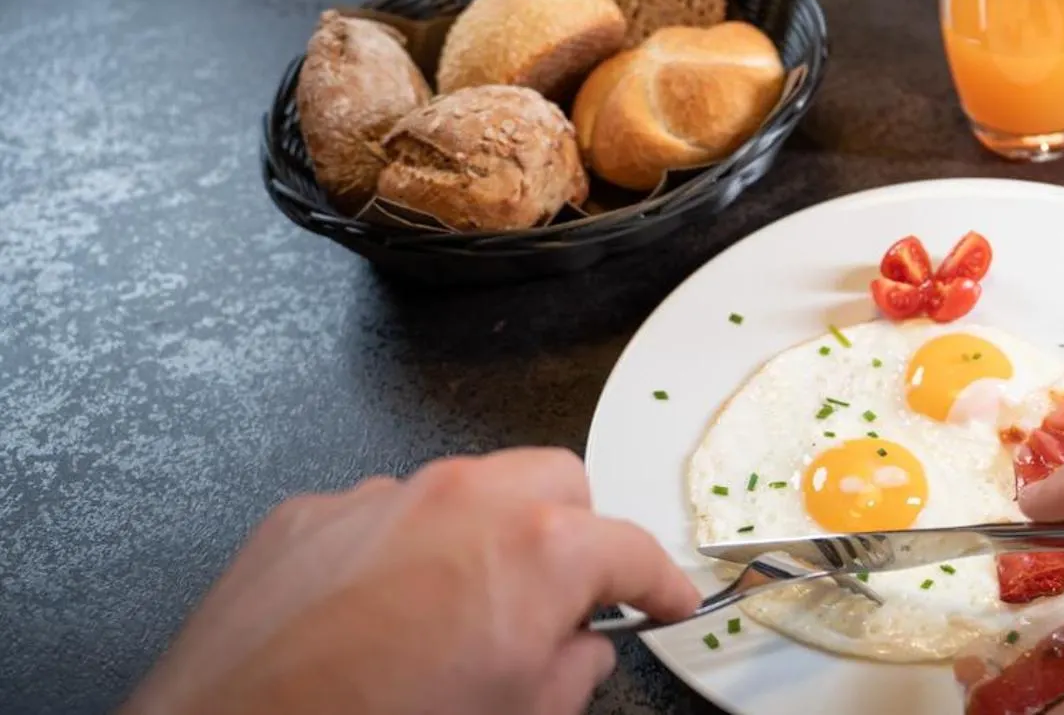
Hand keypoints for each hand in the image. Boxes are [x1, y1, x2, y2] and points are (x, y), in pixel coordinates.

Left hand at [123, 448, 698, 714]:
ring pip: (464, 490)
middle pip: (555, 483)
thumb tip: (576, 649)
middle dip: (570, 534)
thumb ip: (572, 672)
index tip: (666, 602)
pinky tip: (375, 619)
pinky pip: (379, 513)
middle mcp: (463, 501)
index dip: (659, 584)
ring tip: (455, 616)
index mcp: (538, 551)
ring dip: (480, 537)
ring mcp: (379, 499)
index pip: (631, 550)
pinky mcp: (307, 517)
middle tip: (559, 603)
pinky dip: (397, 552)